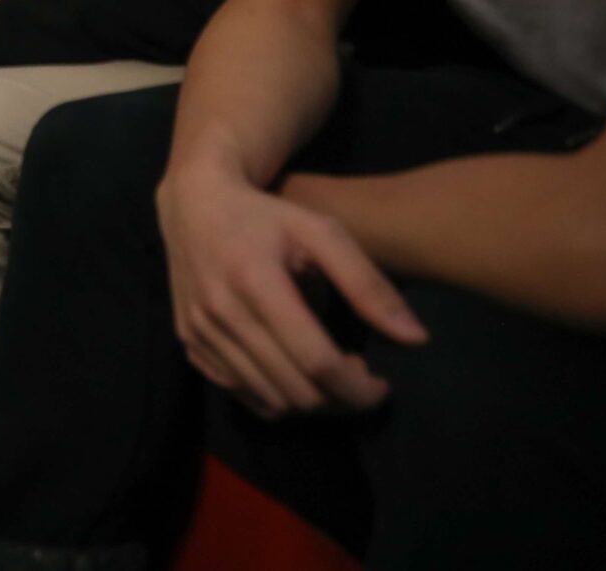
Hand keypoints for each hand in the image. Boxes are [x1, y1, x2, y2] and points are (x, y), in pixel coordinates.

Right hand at [156, 162, 427, 418]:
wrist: (195, 204)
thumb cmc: (268, 216)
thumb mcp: (323, 232)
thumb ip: (369, 284)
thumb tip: (416, 339)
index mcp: (255, 281)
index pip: (316, 362)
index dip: (358, 388)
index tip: (382, 383)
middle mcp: (220, 313)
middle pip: (296, 391)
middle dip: (341, 398)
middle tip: (359, 375)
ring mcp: (199, 332)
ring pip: (270, 401)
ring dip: (311, 402)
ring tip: (330, 373)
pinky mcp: (188, 343)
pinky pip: (240, 394)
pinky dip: (275, 396)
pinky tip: (292, 370)